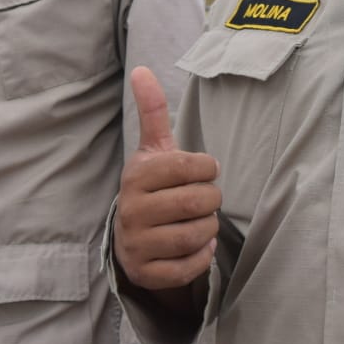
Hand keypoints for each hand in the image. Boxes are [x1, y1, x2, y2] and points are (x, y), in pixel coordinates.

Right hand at [114, 67, 220, 290]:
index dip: (207, 168)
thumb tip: (141, 69)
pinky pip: (188, 267)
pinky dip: (202, 257)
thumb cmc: (153, 186)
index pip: (188, 166)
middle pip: (197, 202)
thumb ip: (152, 111)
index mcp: (137, 175)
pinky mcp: (146, 273)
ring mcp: (136, 244)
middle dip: (212, 199)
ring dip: (209, 228)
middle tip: (206, 199)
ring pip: (195, 235)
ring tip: (201, 220)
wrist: (131, 237)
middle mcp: (131, 210)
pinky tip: (197, 245)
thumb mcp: (153, 148)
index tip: (204, 170)